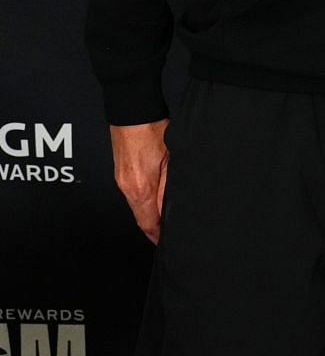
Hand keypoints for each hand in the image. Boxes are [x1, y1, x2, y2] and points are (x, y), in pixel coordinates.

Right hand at [109, 120, 169, 243]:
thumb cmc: (153, 130)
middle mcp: (127, 187)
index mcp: (141, 187)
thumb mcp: (172, 159)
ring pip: (136, 205)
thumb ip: (170, 185)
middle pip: (140, 216)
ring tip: (163, 219)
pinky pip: (132, 193)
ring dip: (148, 213)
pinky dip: (143, 200)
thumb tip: (171, 206)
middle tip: (167, 234)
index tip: (164, 242)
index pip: (147, 222)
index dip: (156, 236)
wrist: (132, 113)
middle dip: (153, 227)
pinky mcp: (121, 171)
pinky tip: (153, 197)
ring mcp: (121, 179)